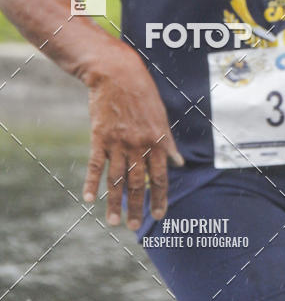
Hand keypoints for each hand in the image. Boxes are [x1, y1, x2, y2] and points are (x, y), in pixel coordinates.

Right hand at [81, 47, 183, 228]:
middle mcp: (138, 145)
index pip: (160, 176)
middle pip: (137, 183)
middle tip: (135, 226)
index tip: (160, 215)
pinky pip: (96, 164)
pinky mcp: (99, 137)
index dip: (160, 197)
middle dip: (137, 207)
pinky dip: (92, 182)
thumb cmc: (143, 93)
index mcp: (156, 140)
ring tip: (113, 222)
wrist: (118, 74)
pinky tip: (89, 198)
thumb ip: (168, 142)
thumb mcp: (161, 116)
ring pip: (116, 179)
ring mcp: (118, 142)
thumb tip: (179, 163)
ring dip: (114, 202)